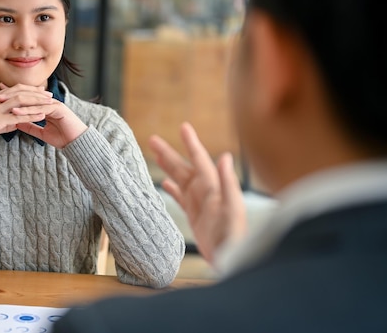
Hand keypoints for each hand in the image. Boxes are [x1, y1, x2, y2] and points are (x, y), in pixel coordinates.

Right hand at [0, 84, 53, 144]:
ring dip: (37, 101)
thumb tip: (16, 124)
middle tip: (50, 94)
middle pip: (21, 92)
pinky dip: (31, 115)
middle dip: (37, 93)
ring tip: (50, 103)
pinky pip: (17, 116)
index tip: (42, 91)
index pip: (16, 90)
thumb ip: (5, 123)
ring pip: (21, 101)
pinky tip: (41, 116)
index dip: (30, 89)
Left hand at [13, 98, 87, 148]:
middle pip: (27, 95)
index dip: (12, 96)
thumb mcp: (41, 133)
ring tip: (1, 101)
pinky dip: (27, 110)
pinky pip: (39, 109)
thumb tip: (16, 124)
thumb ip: (30, 126)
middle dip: (10, 94)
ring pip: (31, 100)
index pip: (26, 98)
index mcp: (44, 105)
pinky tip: (15, 112)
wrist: (77, 144)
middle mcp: (48, 102)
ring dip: (15, 101)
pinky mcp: (57, 109)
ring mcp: (53, 104)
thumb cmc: (62, 138)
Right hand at [149, 122, 246, 263]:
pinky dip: (173, 189)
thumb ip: (228, 182)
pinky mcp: (195, 217)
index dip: (191, 143)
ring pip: (180, 180)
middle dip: (169, 153)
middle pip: (184, 167)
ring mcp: (199, 204)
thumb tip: (225, 156)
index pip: (200, 160)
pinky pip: (181, 198)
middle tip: (152, 140)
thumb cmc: (234, 235)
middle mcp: (206, 192)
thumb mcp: (232, 208)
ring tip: (154, 155)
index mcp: (213, 187)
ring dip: (168, 167)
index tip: (183, 127)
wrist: (232, 259)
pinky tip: (164, 184)